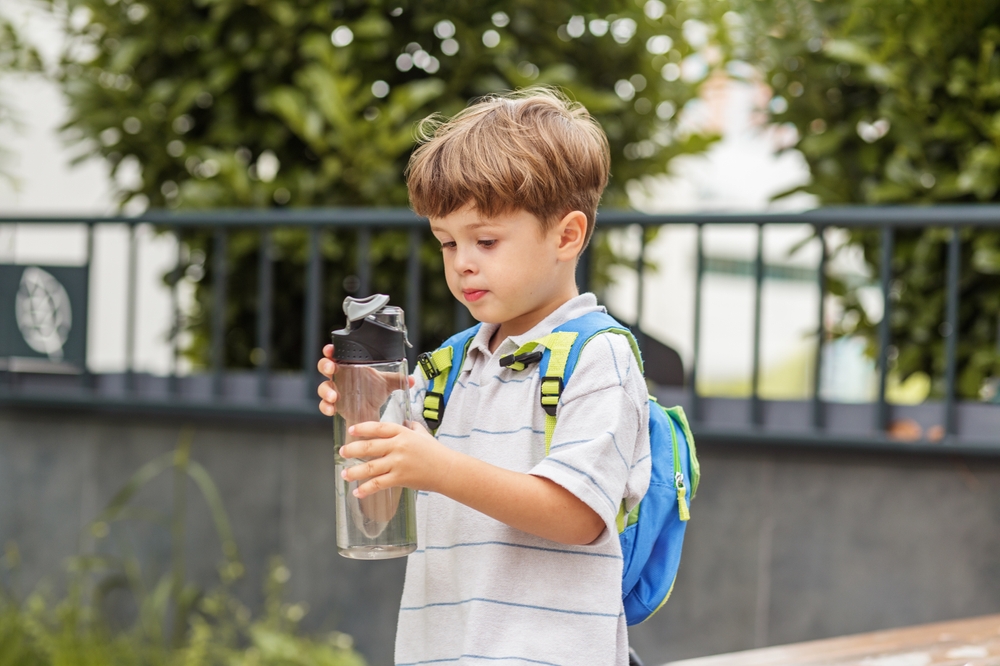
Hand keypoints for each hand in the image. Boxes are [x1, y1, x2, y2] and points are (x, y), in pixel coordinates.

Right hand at [316, 344, 414, 420]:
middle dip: (325, 366)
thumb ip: (398, 379)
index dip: (331, 350)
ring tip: (334, 396)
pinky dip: (326, 407)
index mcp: (349, 366)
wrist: (371, 409)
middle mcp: (339, 376)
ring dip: (326, 390)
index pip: (336, 354)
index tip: (331, 349)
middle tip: (331, 368)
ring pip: (323, 387)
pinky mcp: (333, 404)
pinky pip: (324, 405)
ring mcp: (334, 390)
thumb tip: (412, 379)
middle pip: (325, 367)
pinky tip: (332, 410)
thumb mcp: (386, 383)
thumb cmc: (374, 390)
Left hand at [340, 421, 454, 497]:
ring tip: (344, 474)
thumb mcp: (423, 434)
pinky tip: (357, 492)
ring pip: (370, 467)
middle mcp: (398, 446)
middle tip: (342, 452)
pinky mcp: (400, 478)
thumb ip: (412, 427)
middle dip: (352, 450)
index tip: (351, 431)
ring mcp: (398, 462)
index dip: (363, 428)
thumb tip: (405, 422)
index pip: (378, 428)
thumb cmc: (436, 452)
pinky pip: (378, 484)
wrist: (447, 470)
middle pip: (369, 447)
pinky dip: (366, 489)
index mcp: (403, 433)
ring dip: (354, 471)